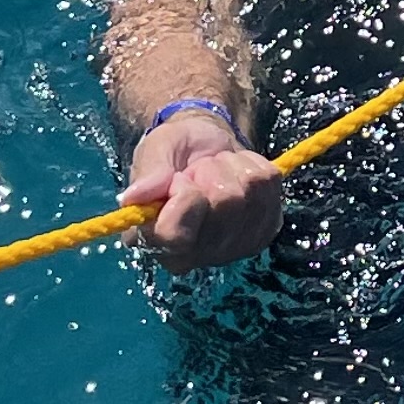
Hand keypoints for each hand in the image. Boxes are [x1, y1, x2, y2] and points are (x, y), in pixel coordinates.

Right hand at [120, 106, 280, 272]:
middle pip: (224, 204)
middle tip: (197, 172)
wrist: (206, 148)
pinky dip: (253, 167)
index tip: (179, 179)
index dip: (183, 198)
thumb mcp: (155, 151)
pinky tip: (237, 174)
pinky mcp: (265, 232)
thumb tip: (134, 198)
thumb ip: (149, 174)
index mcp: (155, 241)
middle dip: (210, 173)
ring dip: (231, 168)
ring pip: (248, 193)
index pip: (173, 236)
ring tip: (216, 171)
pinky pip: (269, 185)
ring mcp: (234, 248)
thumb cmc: (174, 153)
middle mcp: (194, 255)